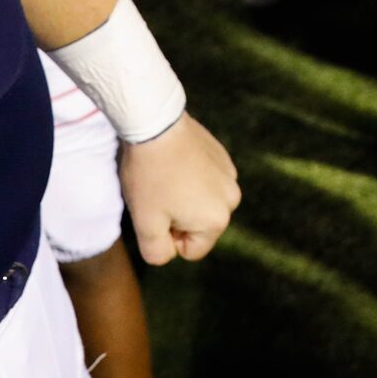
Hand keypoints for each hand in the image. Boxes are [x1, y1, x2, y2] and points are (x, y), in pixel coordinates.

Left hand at [118, 112, 239, 263]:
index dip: (168, 237)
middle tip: (160, 194)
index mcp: (216, 221)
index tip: (156, 212)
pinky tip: (176, 162)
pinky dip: (193, 177)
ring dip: (186, 197)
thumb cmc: (149, 177)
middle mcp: (232, 200)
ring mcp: (230, 175)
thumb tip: (168, 253)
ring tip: (167, 177)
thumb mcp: (144, 224)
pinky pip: (207, 180)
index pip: (191, 251)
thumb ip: (157, 253)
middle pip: (200, 226)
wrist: (155, 125)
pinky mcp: (223, 156)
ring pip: (204, 203)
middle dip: (179, 217)